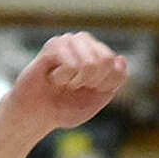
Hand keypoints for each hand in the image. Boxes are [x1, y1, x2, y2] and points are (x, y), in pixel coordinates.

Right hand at [0, 31, 127, 133]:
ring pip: (89, 62)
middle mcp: (86, 45)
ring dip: (77, 80)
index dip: (104, 86)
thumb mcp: (98, 99)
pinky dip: (63, 78)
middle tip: (75, 86)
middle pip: (105, 60)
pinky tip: (53, 78)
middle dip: (92, 82)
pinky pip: (71, 64)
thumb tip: (120, 58)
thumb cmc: (67, 108)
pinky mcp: (53, 45)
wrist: (37, 115)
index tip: (90, 91)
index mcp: (100, 57)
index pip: (117, 67)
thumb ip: (114, 81)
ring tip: (65, 82)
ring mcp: (69, 42)